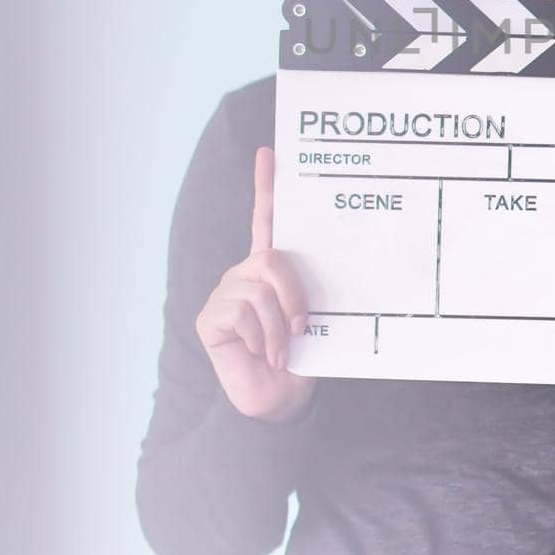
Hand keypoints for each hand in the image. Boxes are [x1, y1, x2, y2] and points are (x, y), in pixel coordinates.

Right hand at [195, 146, 317, 424]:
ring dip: (281, 325)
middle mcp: (244, 275)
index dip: (267, 186)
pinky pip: (243, 310)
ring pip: (260, 288)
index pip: (267, 220)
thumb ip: (313, 290)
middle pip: (273, 257)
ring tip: (282, 350)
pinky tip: (264, 355)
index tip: (270, 151)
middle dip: (294, 292)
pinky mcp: (210, 316)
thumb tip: (344, 267)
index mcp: (270, 270)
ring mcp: (224, 293)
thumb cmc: (301, 359)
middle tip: (304, 327)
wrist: (279, 403)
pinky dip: (263, 337)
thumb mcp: (315, 319)